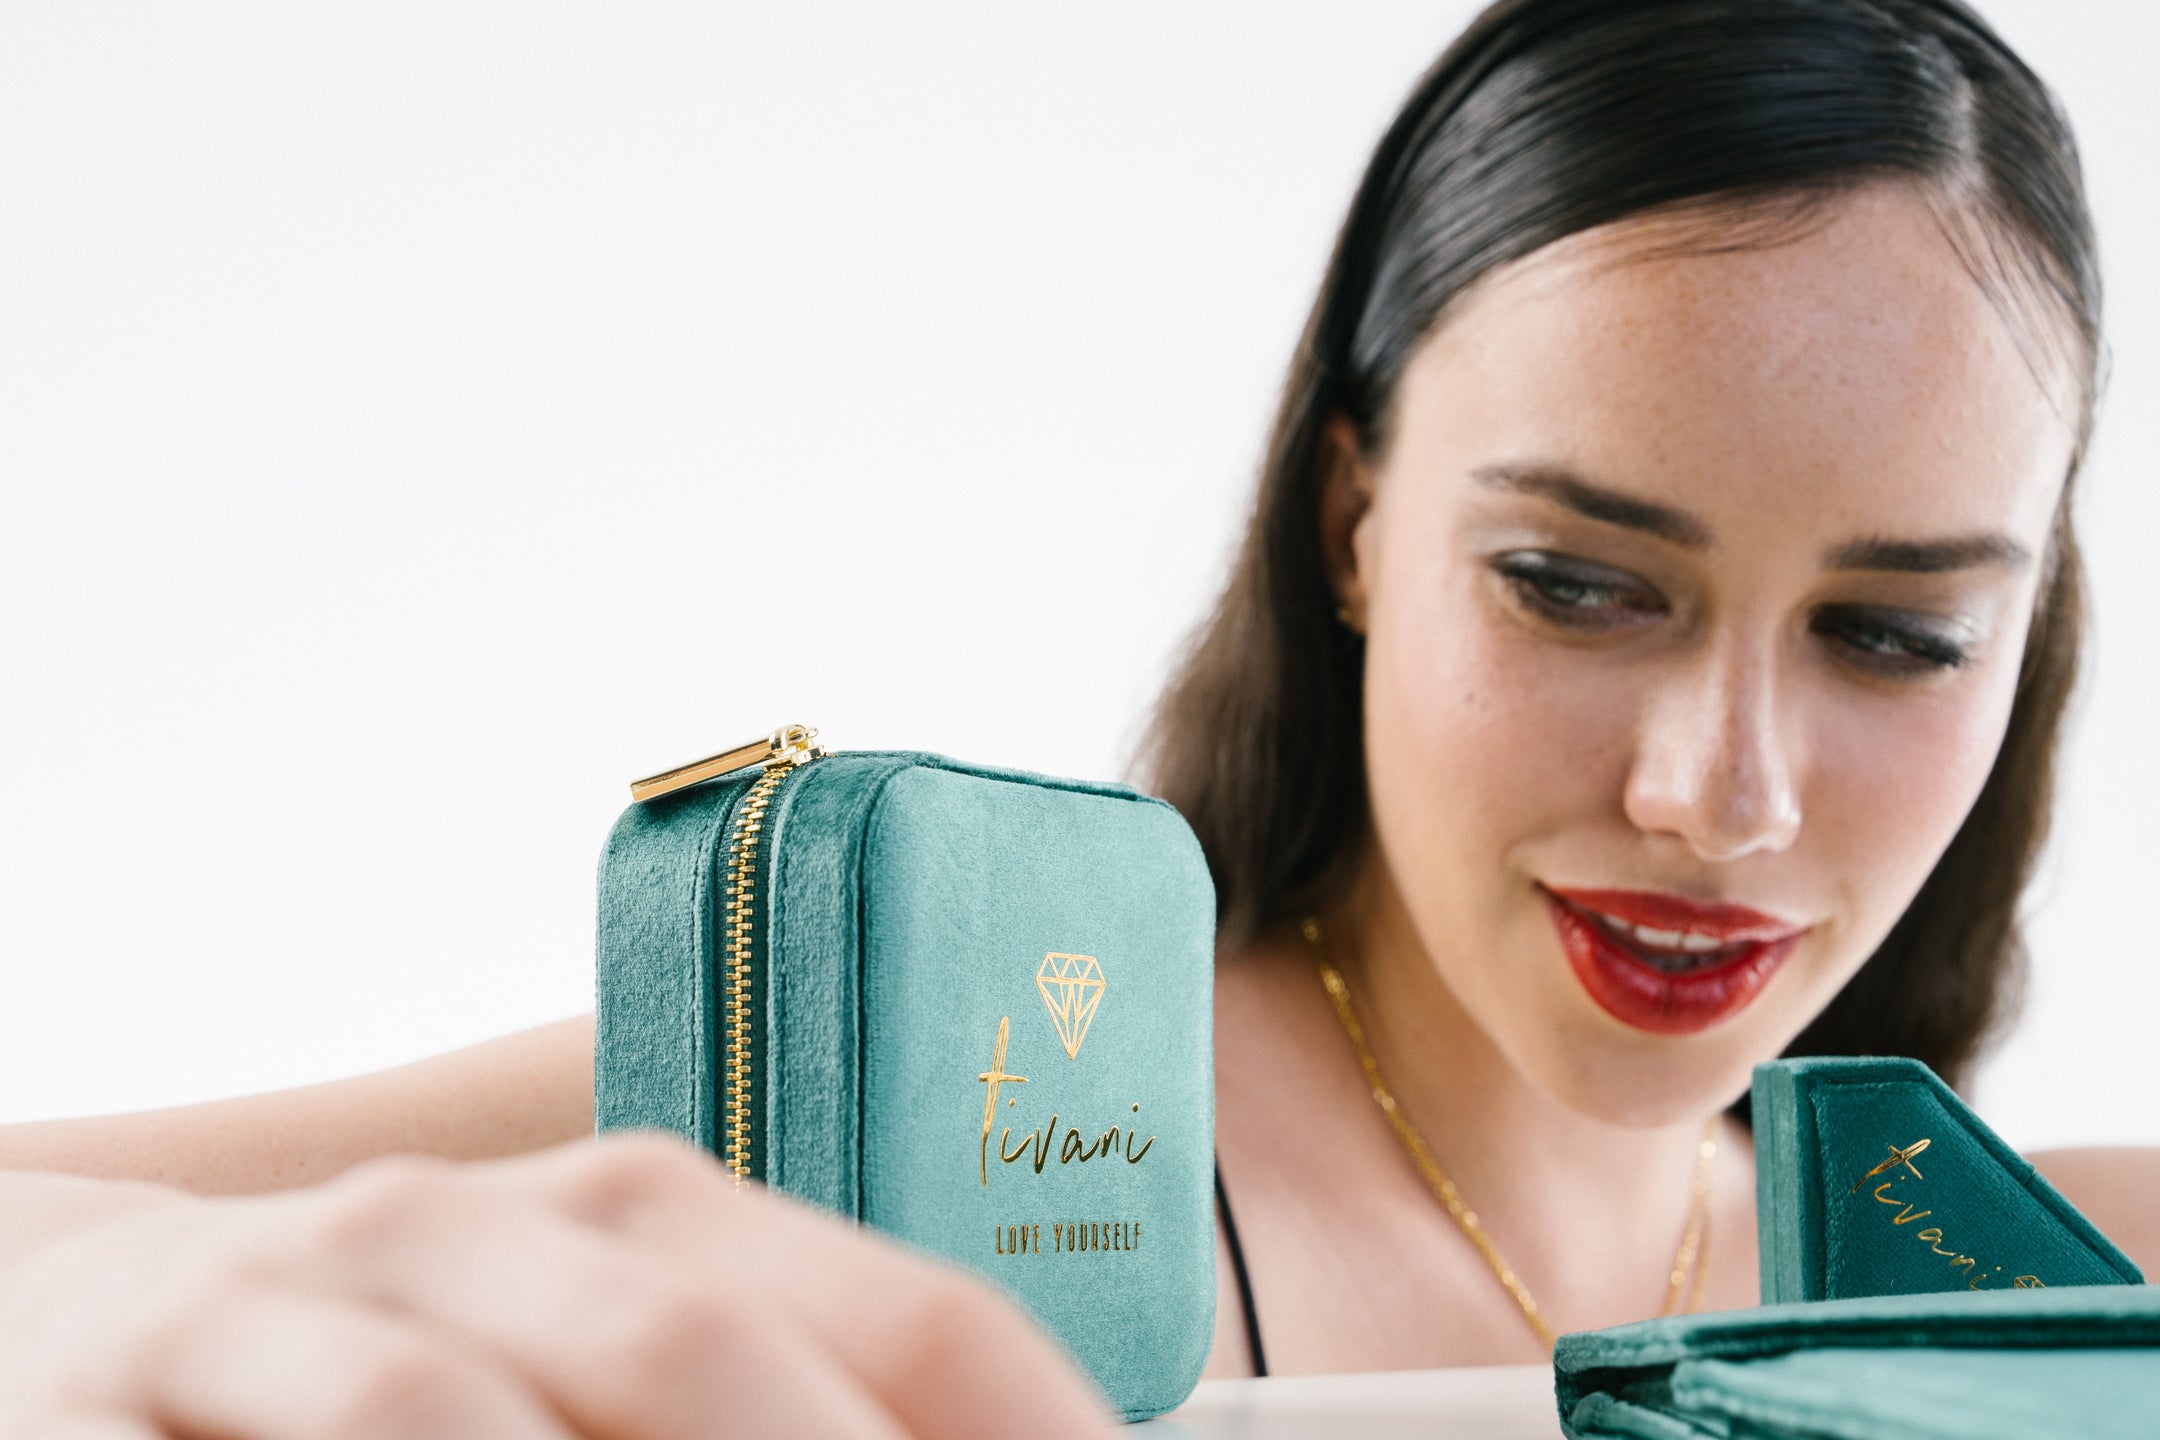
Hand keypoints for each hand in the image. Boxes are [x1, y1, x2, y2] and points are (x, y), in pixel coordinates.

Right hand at [0, 1132, 1116, 1438]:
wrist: (70, 1321)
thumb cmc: (399, 1365)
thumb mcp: (591, 1348)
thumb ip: (771, 1388)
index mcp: (639, 1210)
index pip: (900, 1310)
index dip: (1037, 1427)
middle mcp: (469, 1234)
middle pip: (696, 1353)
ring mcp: (282, 1311)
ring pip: (453, 1415)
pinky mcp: (95, 1413)